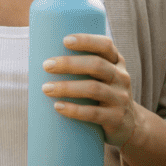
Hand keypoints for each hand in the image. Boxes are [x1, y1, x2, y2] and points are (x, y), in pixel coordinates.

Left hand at [41, 33, 137, 147]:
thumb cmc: (101, 95)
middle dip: (69, 63)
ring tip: (46, 88)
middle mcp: (121, 77)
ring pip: (93, 89)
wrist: (128, 126)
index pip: (105, 45)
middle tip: (46, 65)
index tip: (64, 40)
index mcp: (116, 62)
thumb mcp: (100, 76)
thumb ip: (79, 66)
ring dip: (67, 87)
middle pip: (96, 65)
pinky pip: (94, 113)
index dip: (86, 41)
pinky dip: (74, 110)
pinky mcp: (116, 119)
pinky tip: (58, 107)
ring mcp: (120, 98)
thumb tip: (36, 56)